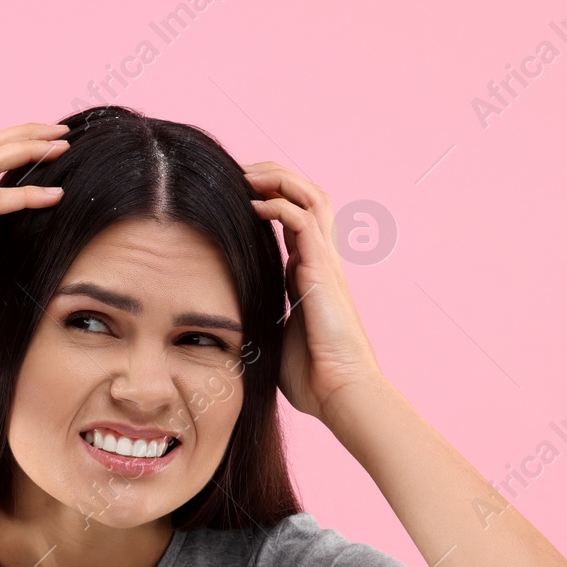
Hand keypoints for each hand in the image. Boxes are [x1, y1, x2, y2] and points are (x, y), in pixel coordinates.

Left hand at [245, 162, 383, 420]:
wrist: (340, 394)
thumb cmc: (312, 379)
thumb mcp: (275, 340)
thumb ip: (259, 322)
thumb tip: (226, 326)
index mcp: (308, 275)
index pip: (293, 220)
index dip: (268, 200)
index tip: (234, 196)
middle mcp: (320, 261)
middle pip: (307, 196)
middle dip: (275, 176)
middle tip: (239, 173)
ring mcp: (325, 263)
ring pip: (311, 197)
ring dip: (279, 179)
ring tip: (246, 175)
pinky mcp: (322, 271)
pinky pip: (303, 220)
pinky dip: (278, 204)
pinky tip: (251, 206)